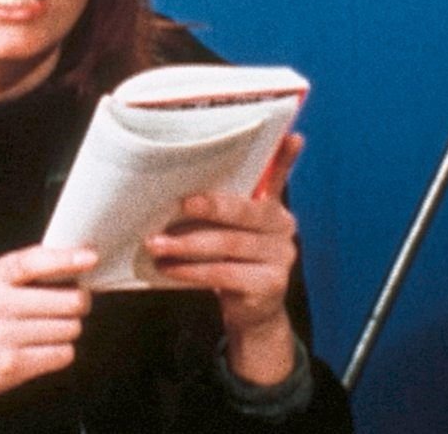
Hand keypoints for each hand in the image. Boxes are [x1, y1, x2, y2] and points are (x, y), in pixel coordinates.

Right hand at [0, 245, 95, 423]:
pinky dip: (60, 352)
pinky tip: (43, 349)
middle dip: (78, 304)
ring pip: (70, 329)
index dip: (65, 259)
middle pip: (69, 301)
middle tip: (70, 306)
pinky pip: (62, 354)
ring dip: (67, 330)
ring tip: (47, 330)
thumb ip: (32, 269)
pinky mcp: (11, 365)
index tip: (90, 258)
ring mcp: (3, 335)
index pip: (34, 262)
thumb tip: (82, 260)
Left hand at [144, 133, 304, 384]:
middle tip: (179, 204)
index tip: (292, 136)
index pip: (278, 175)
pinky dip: (191, 271)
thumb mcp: (226, 228)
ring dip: (187, 244)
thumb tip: (174, 187)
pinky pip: (225, 273)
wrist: (250, 310)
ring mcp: (281, 256)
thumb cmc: (229, 257)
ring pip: (229, 244)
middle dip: (209, 207)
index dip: (285, 157)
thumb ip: (218, 206)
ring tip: (155, 244)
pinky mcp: (271, 284)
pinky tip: (168, 268)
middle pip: (244, 211)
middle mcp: (283, 226)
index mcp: (272, 204)